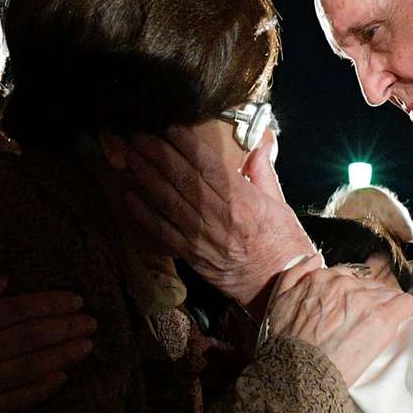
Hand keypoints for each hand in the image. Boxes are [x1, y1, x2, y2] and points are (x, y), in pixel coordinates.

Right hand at [0, 278, 95, 412]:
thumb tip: (5, 282)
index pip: (13, 311)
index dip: (48, 304)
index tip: (75, 300)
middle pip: (26, 338)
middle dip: (64, 327)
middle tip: (91, 321)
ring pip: (26, 369)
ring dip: (61, 356)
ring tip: (87, 345)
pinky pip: (15, 402)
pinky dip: (40, 390)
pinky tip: (63, 378)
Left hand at [124, 127, 313, 313]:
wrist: (279, 285)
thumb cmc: (283, 243)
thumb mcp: (279, 202)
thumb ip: (262, 170)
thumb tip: (258, 140)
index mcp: (243, 200)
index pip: (209, 166)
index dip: (186, 145)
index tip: (170, 127)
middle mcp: (219, 216)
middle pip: (183, 179)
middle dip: (158, 155)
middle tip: (139, 136)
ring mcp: (202, 237)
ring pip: (168, 201)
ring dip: (146, 177)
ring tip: (131, 158)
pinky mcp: (192, 256)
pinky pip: (162, 232)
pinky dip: (144, 214)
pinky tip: (129, 197)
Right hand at [267, 263, 412, 385]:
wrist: (298, 372)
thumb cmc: (285, 345)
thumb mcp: (277, 303)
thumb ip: (293, 275)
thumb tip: (315, 259)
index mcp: (320, 279)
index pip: (347, 279)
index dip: (353, 294)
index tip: (356, 308)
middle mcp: (344, 283)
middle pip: (369, 287)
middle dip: (372, 301)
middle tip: (372, 321)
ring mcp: (365, 299)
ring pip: (388, 295)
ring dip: (393, 307)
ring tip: (397, 323)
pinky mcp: (383, 317)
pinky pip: (409, 305)